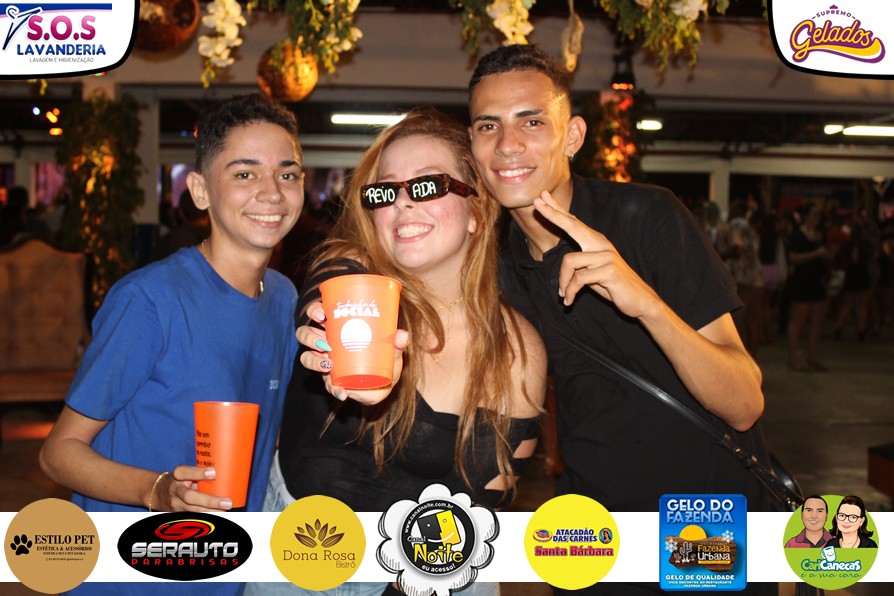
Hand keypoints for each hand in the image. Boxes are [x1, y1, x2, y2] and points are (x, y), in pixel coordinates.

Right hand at [153, 466, 232, 511]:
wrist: (156, 492)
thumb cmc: (178, 479)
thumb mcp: (185, 473)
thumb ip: (199, 475)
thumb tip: (225, 474)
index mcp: (177, 476)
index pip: (184, 472)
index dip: (198, 473)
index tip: (213, 473)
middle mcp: (174, 490)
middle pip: (189, 497)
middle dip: (210, 501)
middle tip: (227, 503)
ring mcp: (174, 504)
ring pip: (192, 510)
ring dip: (210, 512)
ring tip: (225, 512)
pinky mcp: (177, 514)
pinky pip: (192, 517)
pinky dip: (205, 518)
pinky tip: (218, 517)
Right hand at [297, 301, 408, 404]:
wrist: (384, 384)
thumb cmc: (384, 357)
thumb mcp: (391, 349)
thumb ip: (396, 342)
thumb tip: (401, 335)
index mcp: (337, 328)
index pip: (319, 313)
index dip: (315, 311)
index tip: (323, 314)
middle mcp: (326, 342)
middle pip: (305, 334)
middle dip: (309, 337)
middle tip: (324, 343)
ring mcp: (325, 361)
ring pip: (306, 358)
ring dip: (313, 361)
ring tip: (328, 365)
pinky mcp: (331, 380)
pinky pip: (327, 385)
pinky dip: (334, 389)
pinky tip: (342, 392)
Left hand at [532, 191, 661, 319]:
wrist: (639, 300)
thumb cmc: (613, 286)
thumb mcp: (592, 272)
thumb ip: (579, 264)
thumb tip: (564, 263)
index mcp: (596, 242)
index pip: (573, 222)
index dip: (557, 209)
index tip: (542, 197)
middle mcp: (601, 244)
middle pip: (573, 225)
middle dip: (552, 214)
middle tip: (535, 203)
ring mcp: (606, 256)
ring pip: (569, 261)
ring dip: (563, 282)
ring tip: (563, 295)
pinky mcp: (609, 271)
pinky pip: (579, 279)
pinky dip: (570, 291)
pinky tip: (569, 301)